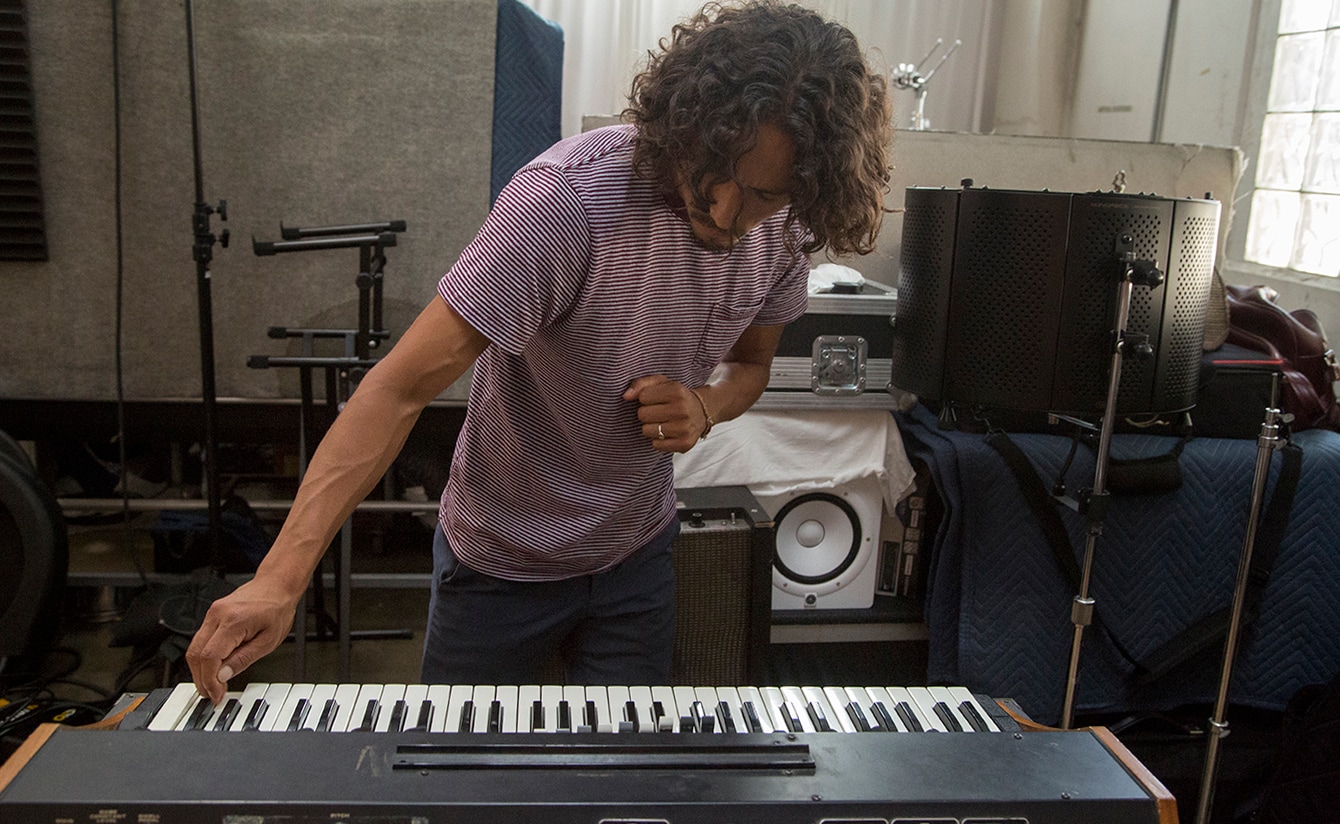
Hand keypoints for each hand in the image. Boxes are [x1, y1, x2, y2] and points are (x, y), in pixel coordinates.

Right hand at [184, 577, 299, 703]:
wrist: (276, 585)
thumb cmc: (277, 608)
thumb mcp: (268, 641)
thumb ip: (243, 659)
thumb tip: (222, 677)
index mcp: (233, 621)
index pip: (210, 657)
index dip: (209, 680)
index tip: (216, 694)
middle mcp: (217, 615)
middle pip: (195, 654)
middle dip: (201, 679)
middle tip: (211, 694)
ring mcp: (212, 613)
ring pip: (194, 647)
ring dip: (199, 669)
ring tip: (212, 685)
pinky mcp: (212, 614)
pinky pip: (200, 639)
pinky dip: (203, 657)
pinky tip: (213, 668)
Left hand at [623, 374, 708, 452]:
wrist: (701, 412)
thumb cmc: (677, 397)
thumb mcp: (662, 383)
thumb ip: (641, 384)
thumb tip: (626, 396)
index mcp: (676, 391)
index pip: (643, 397)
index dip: (646, 398)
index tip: (656, 399)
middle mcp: (682, 409)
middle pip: (643, 415)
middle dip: (647, 413)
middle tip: (659, 412)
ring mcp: (684, 428)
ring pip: (646, 431)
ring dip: (651, 427)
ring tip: (663, 422)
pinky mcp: (684, 444)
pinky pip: (655, 445)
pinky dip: (658, 440)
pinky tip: (668, 432)